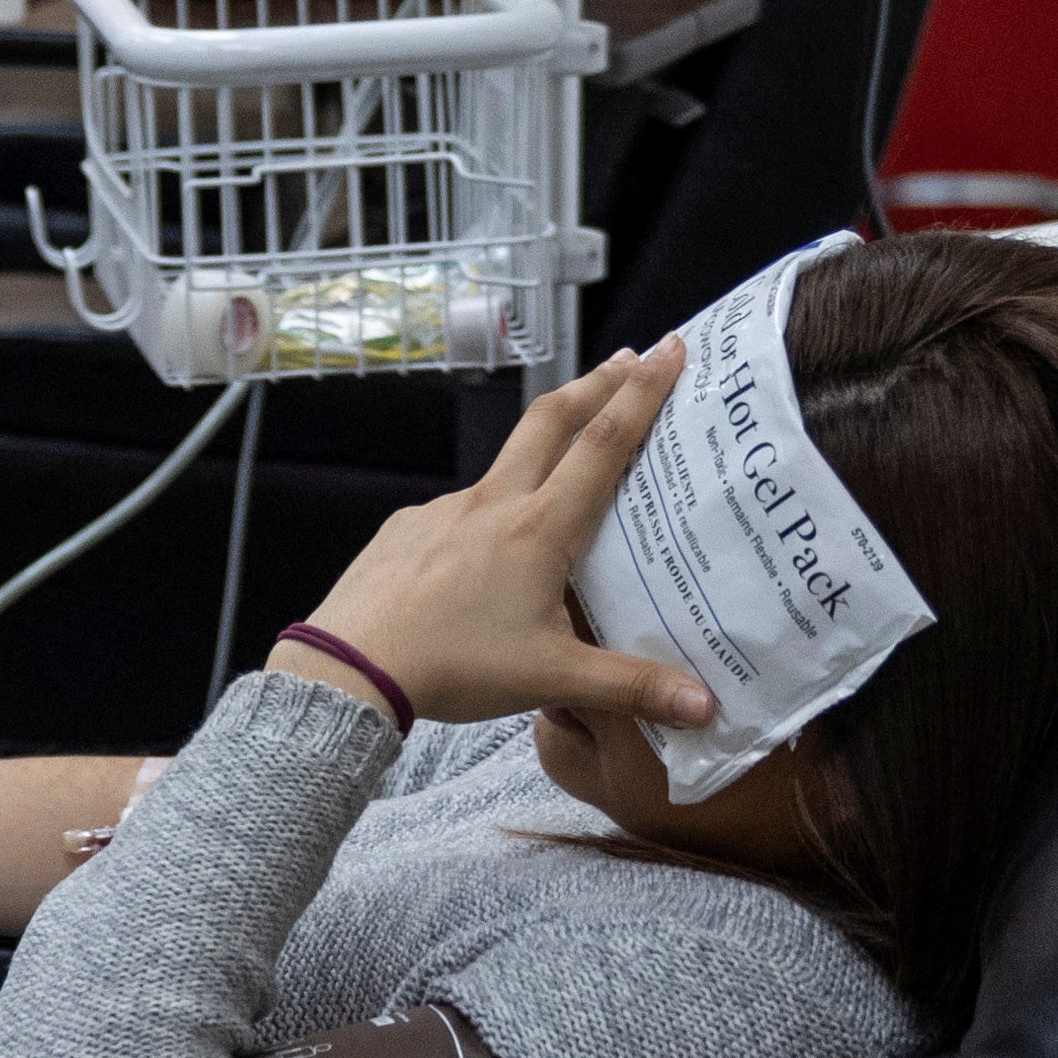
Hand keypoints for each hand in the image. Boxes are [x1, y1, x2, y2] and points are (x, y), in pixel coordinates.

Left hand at [273, 347, 715, 733]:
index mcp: (538, 529)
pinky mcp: (407, 527)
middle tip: (630, 358)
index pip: (603, 444)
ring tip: (564, 468)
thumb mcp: (552, 679)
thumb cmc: (453, 667)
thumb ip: (631, 687)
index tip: (670, 351)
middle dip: (596, 383)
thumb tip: (707, 707)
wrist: (350, 667)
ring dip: (541, 449)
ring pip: (504, 467)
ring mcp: (444, 510)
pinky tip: (484, 550)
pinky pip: (458, 510)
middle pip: (552, 420)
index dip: (643, 394)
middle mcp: (493, 504)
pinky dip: (486, 513)